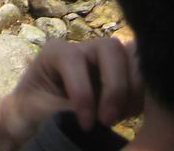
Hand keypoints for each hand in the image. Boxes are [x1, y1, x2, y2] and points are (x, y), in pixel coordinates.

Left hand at [0, 38, 141, 150]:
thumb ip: (66, 107)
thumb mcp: (40, 111)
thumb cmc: (31, 112)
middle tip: (109, 120)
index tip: (85, 124)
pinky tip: (130, 114)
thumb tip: (95, 115)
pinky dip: (141, 95)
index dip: (83, 92)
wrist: (35, 120)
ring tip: (121, 117)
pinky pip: (141, 75)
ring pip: (132, 58)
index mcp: (57, 51)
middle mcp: (84, 49)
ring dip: (132, 90)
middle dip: (115, 86)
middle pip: (111, 50)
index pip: (75, 59)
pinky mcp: (122, 74)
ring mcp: (105, 60)